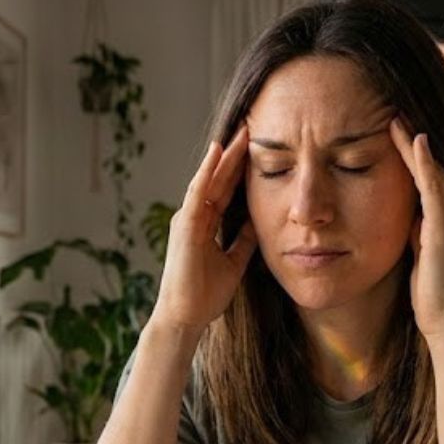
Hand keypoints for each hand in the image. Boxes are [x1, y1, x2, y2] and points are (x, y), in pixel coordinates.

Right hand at [151, 126, 258, 333]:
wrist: (185, 317)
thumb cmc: (204, 295)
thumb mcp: (234, 262)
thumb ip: (243, 241)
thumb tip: (258, 222)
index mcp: (205, 225)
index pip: (226, 189)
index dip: (241, 169)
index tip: (258, 147)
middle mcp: (194, 217)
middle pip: (218, 179)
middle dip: (235, 154)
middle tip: (252, 127)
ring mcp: (187, 219)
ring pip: (208, 179)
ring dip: (224, 154)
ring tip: (241, 131)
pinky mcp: (185, 226)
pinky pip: (198, 192)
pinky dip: (208, 171)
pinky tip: (218, 152)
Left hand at [390, 118, 443, 344]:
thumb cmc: (434, 297)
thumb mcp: (422, 256)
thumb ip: (417, 233)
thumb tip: (407, 218)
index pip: (431, 179)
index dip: (413, 157)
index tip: (394, 133)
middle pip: (433, 168)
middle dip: (414, 142)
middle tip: (394, 113)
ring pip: (433, 171)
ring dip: (414, 144)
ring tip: (396, 118)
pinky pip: (434, 186)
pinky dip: (425, 163)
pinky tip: (414, 140)